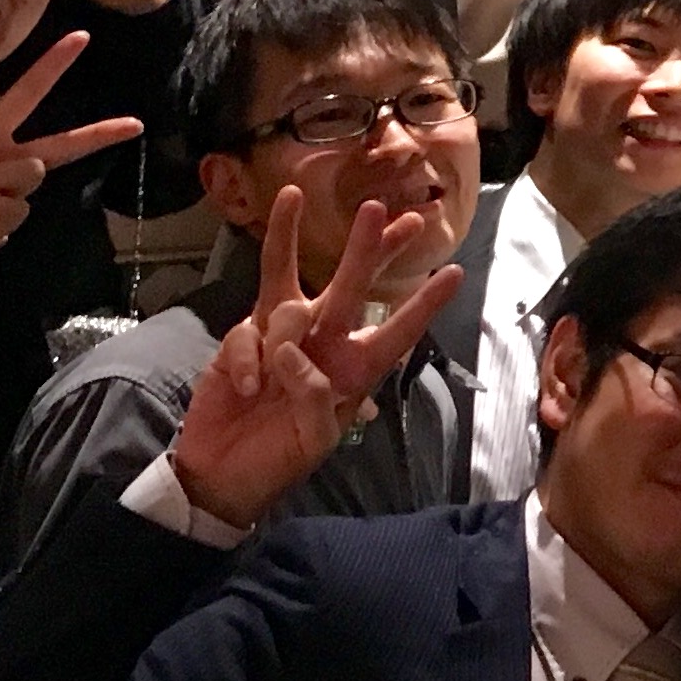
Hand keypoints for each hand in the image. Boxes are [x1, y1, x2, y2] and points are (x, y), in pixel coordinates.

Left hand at [0, 31, 140, 286]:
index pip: (26, 97)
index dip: (51, 67)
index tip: (81, 39)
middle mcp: (9, 162)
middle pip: (61, 145)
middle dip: (99, 132)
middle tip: (135, 123)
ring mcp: (11, 194)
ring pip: (25, 173)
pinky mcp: (6, 222)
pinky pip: (5, 206)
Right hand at [169, 184, 463, 528]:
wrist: (225, 471)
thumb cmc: (280, 456)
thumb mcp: (314, 440)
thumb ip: (314, 400)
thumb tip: (292, 355)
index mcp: (353, 368)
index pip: (395, 331)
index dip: (423, 305)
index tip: (455, 275)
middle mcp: (323, 342)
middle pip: (349, 284)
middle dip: (367, 248)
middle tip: (380, 208)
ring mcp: (279, 335)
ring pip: (286, 282)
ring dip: (288, 280)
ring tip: (282, 318)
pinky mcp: (241, 340)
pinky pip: (248, 334)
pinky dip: (248, 361)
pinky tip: (248, 388)